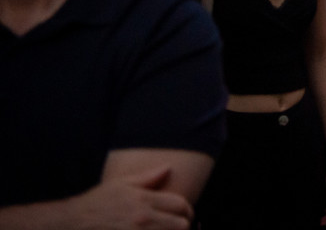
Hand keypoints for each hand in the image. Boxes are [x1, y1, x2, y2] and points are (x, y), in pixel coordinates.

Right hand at [66, 167, 192, 229]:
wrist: (72, 223)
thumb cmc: (97, 202)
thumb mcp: (121, 184)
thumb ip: (148, 177)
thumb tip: (169, 167)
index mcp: (144, 200)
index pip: (181, 204)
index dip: (188, 210)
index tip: (186, 214)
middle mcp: (143, 219)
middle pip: (181, 225)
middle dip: (183, 226)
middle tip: (178, 226)